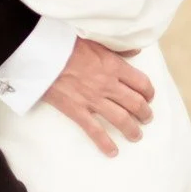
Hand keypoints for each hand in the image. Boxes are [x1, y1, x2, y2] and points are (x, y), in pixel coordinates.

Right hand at [40, 37, 154, 158]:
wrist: (41, 54)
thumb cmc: (66, 44)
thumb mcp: (96, 39)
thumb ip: (117, 48)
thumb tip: (136, 50)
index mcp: (113, 65)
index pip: (141, 82)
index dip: (149, 92)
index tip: (149, 97)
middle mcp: (108, 84)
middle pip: (135, 103)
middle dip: (145, 113)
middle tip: (146, 119)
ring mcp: (93, 99)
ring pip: (121, 119)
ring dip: (132, 130)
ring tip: (136, 135)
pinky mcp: (77, 111)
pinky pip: (95, 130)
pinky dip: (105, 143)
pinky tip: (113, 151)